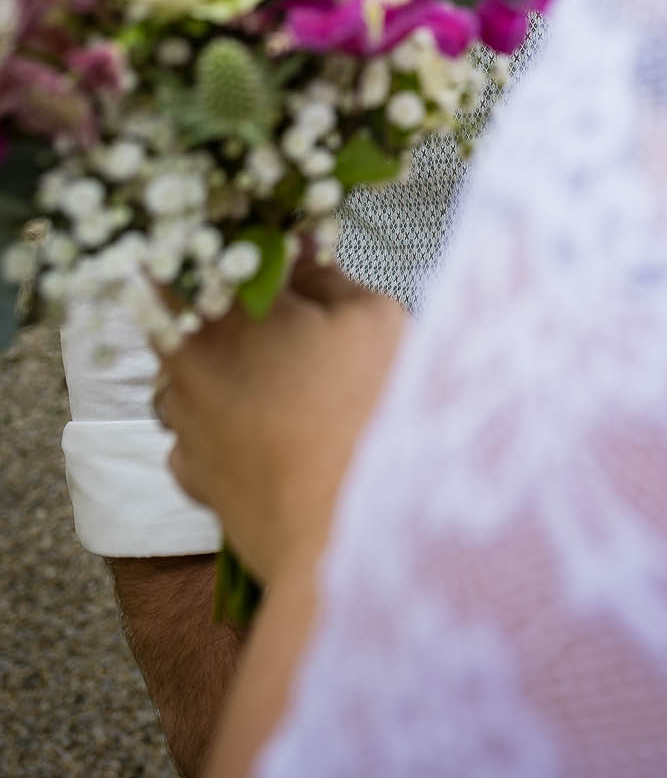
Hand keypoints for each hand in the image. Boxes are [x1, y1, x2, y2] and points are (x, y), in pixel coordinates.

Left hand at [156, 258, 407, 587]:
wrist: (345, 540)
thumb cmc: (367, 416)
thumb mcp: (371, 320)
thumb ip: (326, 272)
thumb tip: (300, 241)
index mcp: (223, 312)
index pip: (192, 253)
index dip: (220, 239)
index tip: (256, 237)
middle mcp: (185, 366)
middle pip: (183, 313)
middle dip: (225, 305)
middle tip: (282, 308)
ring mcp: (185, 428)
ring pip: (188, 376)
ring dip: (223, 366)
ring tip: (285, 377)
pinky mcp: (195, 479)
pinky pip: (197, 434)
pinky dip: (225, 425)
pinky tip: (274, 431)